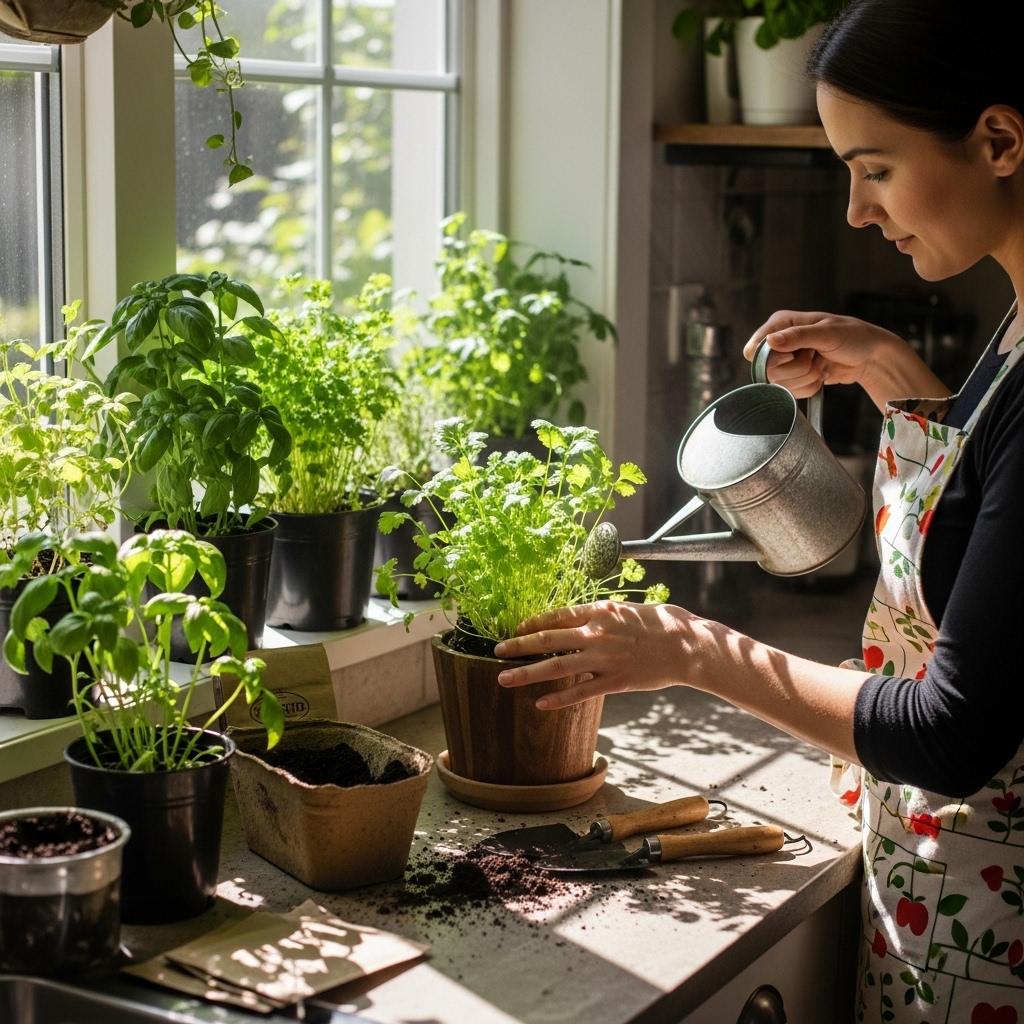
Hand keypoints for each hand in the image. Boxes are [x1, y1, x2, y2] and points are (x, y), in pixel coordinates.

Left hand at [494, 601, 701, 709]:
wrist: (687, 645)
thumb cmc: (661, 624)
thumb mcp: (627, 610)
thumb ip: (602, 615)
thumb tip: (582, 618)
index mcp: (600, 612)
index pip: (557, 616)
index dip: (533, 623)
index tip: (517, 628)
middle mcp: (596, 634)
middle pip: (548, 640)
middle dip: (518, 646)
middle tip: (496, 650)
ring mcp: (604, 659)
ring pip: (557, 667)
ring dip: (527, 673)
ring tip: (504, 679)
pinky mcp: (615, 681)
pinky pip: (581, 692)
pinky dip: (559, 699)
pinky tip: (540, 704)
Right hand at [743, 310, 948, 410]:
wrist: (870, 357)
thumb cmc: (853, 336)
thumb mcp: (827, 332)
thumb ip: (797, 336)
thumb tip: (770, 341)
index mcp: (781, 324)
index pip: (754, 350)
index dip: (771, 358)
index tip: (793, 355)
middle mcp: (778, 343)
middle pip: (767, 371)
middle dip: (797, 368)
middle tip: (815, 355)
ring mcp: (785, 363)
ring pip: (780, 385)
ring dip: (806, 377)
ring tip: (821, 363)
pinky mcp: (794, 379)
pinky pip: (792, 393)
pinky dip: (810, 387)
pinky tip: (822, 374)